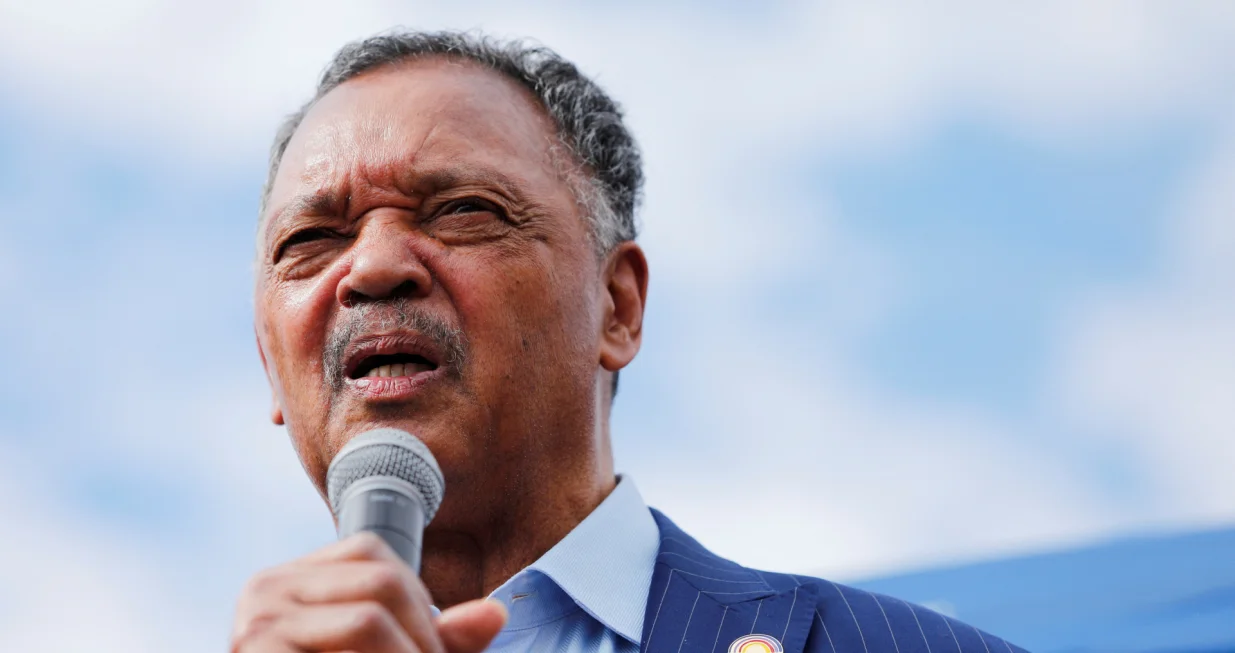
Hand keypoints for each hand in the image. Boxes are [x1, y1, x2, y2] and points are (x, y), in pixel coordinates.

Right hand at [231, 532, 506, 651]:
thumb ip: (437, 641)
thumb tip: (497, 614)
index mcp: (290, 580)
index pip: (372, 550)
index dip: (418, 595)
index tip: (430, 646)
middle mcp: (266, 590)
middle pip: (380, 580)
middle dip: (425, 633)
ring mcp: (257, 626)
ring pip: (369, 619)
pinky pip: (351, 649)